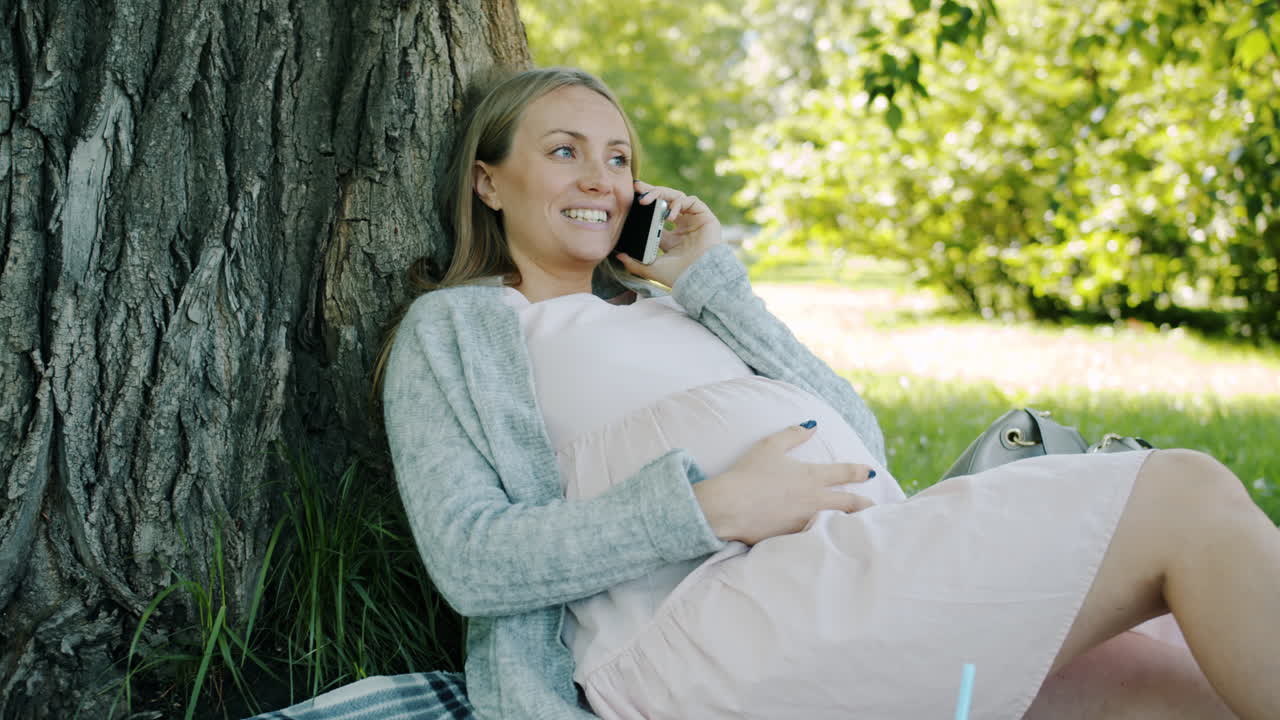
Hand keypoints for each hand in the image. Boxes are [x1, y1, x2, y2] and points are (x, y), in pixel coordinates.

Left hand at [615, 179, 722, 286]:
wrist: (698, 278)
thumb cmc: (677, 276)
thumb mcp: (650, 268)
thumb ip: (634, 263)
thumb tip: (618, 255)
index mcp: (671, 237)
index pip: (656, 215)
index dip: (646, 204)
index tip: (632, 196)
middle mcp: (682, 226)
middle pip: (665, 201)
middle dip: (651, 191)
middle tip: (637, 187)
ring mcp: (694, 220)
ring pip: (677, 197)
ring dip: (661, 194)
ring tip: (647, 201)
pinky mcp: (705, 216)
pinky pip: (691, 201)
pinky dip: (678, 203)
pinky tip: (669, 215)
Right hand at [693, 424, 875, 544]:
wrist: (729, 506)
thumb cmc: (748, 473)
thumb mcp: (769, 446)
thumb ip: (793, 434)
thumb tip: (812, 425)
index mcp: (811, 476)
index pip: (844, 473)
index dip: (860, 471)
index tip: (871, 472)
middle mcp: (814, 500)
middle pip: (850, 503)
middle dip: (865, 504)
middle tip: (875, 506)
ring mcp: (805, 521)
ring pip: (836, 522)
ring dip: (850, 522)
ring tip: (859, 526)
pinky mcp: (793, 537)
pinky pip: (815, 536)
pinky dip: (825, 536)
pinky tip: (829, 540)